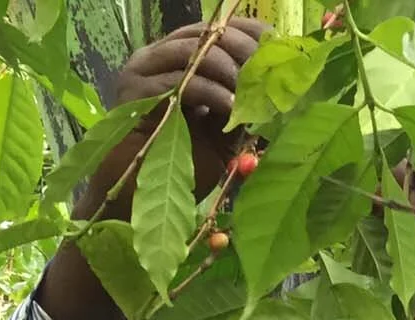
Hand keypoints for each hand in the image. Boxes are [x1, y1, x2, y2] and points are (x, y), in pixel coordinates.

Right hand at [101, 19, 270, 206]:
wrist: (138, 194)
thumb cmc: (179, 165)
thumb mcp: (219, 133)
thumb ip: (236, 109)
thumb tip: (269, 91)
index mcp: (176, 61)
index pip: (215, 30)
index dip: (247, 32)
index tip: (277, 45)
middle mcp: (157, 57)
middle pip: (206, 35)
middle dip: (242, 51)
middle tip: (268, 72)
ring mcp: (143, 71)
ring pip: (193, 52)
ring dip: (229, 70)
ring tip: (251, 93)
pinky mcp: (137, 92)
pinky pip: (182, 83)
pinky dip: (212, 93)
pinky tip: (232, 108)